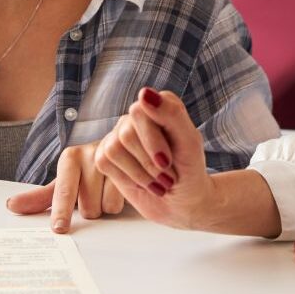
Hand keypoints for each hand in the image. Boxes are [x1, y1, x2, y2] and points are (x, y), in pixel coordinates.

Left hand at [7, 140, 124, 232]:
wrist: (118, 147)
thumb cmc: (87, 171)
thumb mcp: (64, 181)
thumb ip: (40, 197)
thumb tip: (11, 206)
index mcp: (70, 157)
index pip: (64, 190)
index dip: (61, 211)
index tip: (59, 228)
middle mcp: (91, 154)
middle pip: (87, 207)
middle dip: (89, 208)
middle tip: (92, 194)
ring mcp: (114, 160)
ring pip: (105, 206)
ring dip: (105, 205)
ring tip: (106, 189)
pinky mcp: (132, 166)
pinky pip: (121, 201)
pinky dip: (120, 201)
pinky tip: (119, 187)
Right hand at [94, 88, 213, 229]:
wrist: (184, 200)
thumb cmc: (190, 168)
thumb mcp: (189, 143)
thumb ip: (171, 114)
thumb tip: (144, 93)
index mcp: (160, 103)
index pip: (141, 111)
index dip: (153, 141)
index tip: (168, 161)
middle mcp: (137, 115)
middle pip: (127, 134)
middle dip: (149, 162)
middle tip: (167, 176)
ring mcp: (120, 133)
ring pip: (114, 149)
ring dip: (141, 173)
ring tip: (158, 180)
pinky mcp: (107, 154)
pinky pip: (104, 162)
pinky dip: (128, 179)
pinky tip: (144, 182)